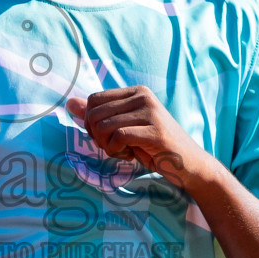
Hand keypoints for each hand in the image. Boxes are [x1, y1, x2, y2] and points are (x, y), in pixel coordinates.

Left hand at [66, 86, 219, 191]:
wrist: (189, 165)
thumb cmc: (155, 148)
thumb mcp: (124, 128)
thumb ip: (98, 115)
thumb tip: (69, 103)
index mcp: (136, 92)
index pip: (93, 100)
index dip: (91, 123)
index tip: (107, 137)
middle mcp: (143, 96)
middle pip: (94, 113)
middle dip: (97, 136)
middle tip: (115, 147)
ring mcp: (150, 112)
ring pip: (104, 126)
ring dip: (107, 146)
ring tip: (124, 151)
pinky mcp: (155, 131)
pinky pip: (118, 137)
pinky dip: (117, 151)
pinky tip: (131, 155)